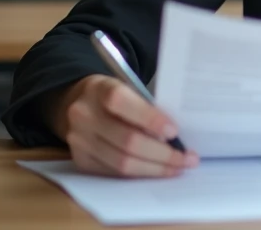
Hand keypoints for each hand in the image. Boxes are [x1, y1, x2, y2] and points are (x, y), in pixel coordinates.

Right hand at [48, 74, 198, 177]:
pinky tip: (156, 171)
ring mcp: (79, 141)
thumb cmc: (112, 94)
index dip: (150, 118)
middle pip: (126, 141)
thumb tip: (174, 134)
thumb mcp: (126, 86)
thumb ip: (144, 104)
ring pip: (121, 163)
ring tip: (177, 168)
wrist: (74, 103)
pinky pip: (114, 173)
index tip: (174, 131)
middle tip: (186, 158)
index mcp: (98, 89)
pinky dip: (139, 174)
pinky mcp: (80, 161)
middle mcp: (83, 116)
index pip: (121, 102)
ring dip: (154, 168)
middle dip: (162, 153)